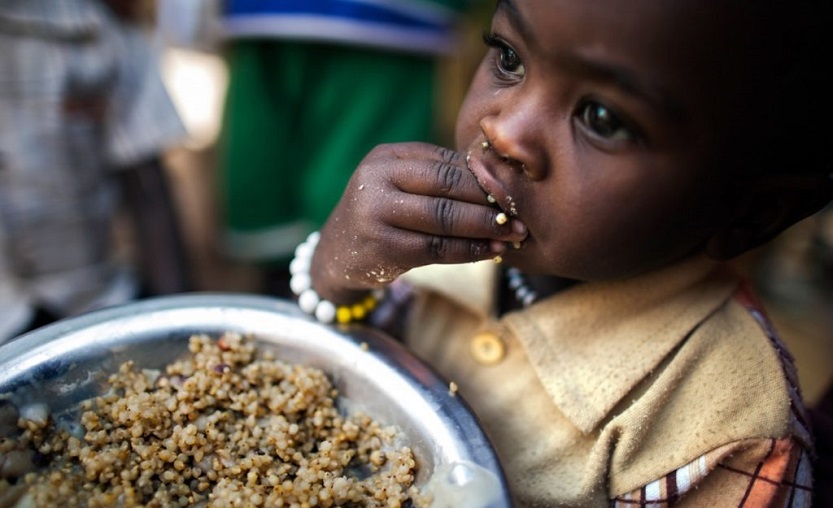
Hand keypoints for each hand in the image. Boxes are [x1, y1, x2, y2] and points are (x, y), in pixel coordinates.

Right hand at [310, 142, 527, 302]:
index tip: (517, 189)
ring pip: (444, 218)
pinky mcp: (381, 246)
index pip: (447, 161)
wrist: (336, 255)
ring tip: (514, 234)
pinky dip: (469, 251)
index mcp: (388, 156)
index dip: (485, 177)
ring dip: (485, 227)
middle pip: (447, 185)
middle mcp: (378, 178)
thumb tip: (502, 180)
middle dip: (490, 200)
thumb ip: (438, 179)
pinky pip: (436, 248)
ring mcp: (375, 212)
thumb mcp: (400, 186)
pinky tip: (491, 252)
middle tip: (522, 212)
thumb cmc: (381, 216)